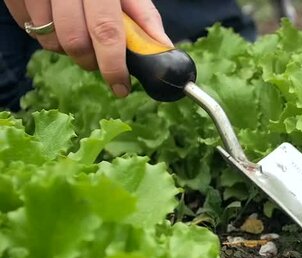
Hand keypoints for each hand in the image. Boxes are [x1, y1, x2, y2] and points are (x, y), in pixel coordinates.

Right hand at [4, 0, 171, 97]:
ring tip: (79, 35)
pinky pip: (28, 27)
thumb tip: (164, 49)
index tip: (121, 87)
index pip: (106, 32)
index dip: (114, 66)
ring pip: (49, 39)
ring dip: (67, 49)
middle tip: (100, 61)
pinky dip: (46, 35)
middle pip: (75, 41)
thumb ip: (144, 16)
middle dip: (91, 62)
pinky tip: (57, 22)